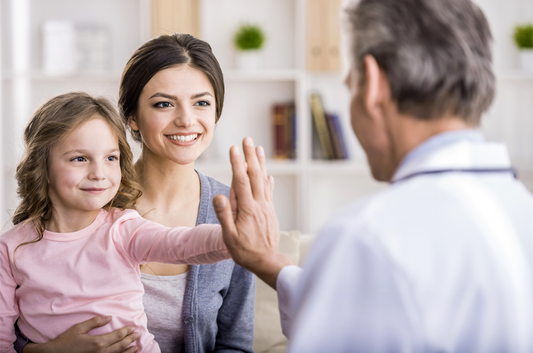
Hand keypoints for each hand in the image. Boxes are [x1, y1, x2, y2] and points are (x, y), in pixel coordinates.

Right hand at [22, 316, 138, 352]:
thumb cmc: (65, 341)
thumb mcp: (79, 328)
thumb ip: (95, 322)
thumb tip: (109, 317)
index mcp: (97, 342)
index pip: (117, 335)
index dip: (126, 331)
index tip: (133, 328)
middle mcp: (100, 352)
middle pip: (120, 345)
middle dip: (130, 339)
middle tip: (137, 334)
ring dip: (128, 351)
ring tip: (136, 347)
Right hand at [213, 137, 292, 288]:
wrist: (267, 262)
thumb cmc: (245, 251)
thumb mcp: (229, 236)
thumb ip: (224, 215)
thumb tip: (219, 196)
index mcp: (247, 208)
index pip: (241, 181)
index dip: (237, 163)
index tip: (234, 149)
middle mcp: (259, 204)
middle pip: (254, 175)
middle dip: (250, 156)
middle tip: (247, 139)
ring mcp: (266, 207)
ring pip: (264, 180)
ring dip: (260, 163)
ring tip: (258, 149)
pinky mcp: (270, 212)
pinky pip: (269, 192)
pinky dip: (268, 181)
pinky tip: (269, 175)